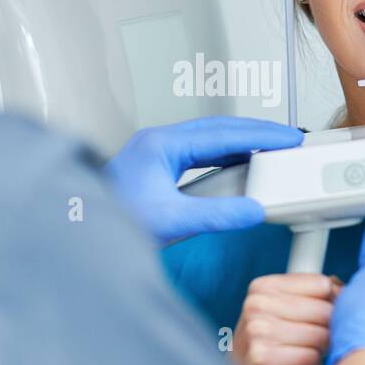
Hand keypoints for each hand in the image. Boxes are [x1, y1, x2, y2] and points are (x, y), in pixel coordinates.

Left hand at [105, 117, 302, 244]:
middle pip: (219, 130)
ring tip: (270, 152)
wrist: (77, 235)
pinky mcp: (156, 169)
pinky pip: (200, 155)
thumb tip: (253, 209)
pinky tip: (239, 168)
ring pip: (209, 140)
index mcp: (161, 145)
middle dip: (256, 134)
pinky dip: (225, 159)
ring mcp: (156, 154)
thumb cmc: (110, 222)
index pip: (223, 133)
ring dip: (241, 145)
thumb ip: (216, 215)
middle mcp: (159, 143)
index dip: (260, 135)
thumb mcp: (171, 221)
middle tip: (287, 140)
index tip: (288, 137)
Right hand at [231, 273, 342, 364]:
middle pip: (325, 311)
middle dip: (330, 328)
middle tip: (315, 339)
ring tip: (305, 352)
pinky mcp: (263, 359)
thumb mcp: (280, 309)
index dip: (333, 302)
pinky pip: (311, 358)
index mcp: (263, 287)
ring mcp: (258, 332)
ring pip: (321, 336)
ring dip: (321, 349)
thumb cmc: (266, 342)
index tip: (324, 315)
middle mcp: (257, 305)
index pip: (321, 284)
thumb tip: (343, 288)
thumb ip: (312, 294)